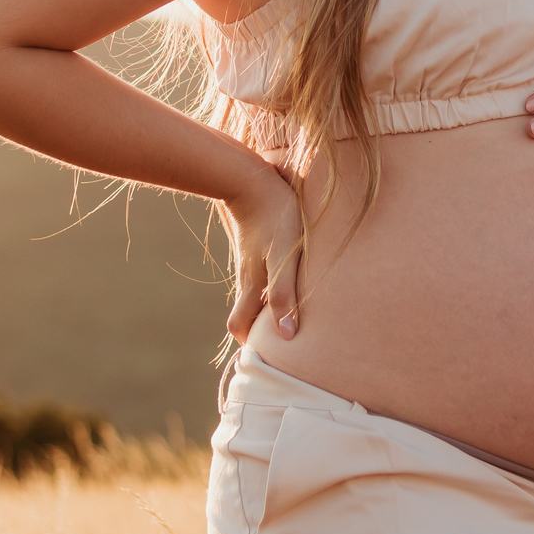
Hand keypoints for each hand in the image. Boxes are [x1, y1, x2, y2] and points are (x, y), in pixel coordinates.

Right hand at [224, 160, 304, 342]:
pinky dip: (272, 285)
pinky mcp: (257, 243)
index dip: (250, 344)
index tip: (269, 356)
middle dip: (259, 329)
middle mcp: (247, 275)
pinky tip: (291, 279)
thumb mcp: (284, 255)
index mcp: (251, 284)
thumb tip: (287, 337)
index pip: (240, 326)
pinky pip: (262, 273)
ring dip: (269, 306)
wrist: (249, 177)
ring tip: (293, 314)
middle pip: (246, 311)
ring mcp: (250, 259)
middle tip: (283, 341)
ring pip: (255, 292)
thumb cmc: (274, 215)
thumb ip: (285, 292)